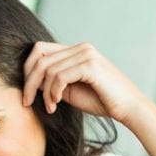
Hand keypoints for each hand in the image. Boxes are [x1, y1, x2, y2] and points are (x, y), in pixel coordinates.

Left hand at [22, 41, 146, 123]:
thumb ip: (51, 82)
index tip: (27, 92)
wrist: (128, 108)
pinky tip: (55, 104)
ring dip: (43, 92)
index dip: (27, 70)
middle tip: (27, 102)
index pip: (40, 49)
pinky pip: (59, 76)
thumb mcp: (68, 90)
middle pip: (39, 57)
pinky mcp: (91, 65)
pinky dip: (53, 92)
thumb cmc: (100, 100)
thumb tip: (30, 81)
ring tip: (50, 107)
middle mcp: (81, 48)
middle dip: (29, 82)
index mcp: (76, 50)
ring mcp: (87, 54)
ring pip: (48, 69)